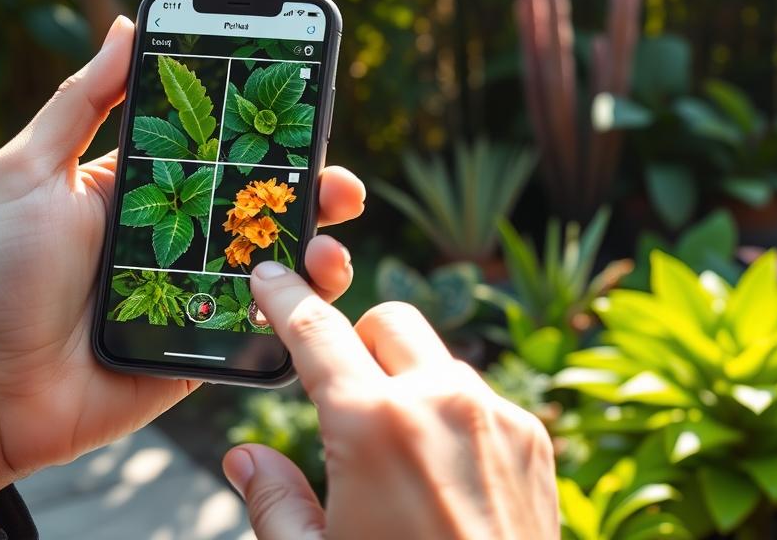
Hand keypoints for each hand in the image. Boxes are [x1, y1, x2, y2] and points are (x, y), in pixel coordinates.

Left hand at [0, 17, 365, 497]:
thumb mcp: (29, 173)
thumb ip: (82, 102)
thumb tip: (129, 25)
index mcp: (145, 185)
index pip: (220, 146)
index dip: (267, 128)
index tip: (308, 108)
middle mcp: (181, 234)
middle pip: (263, 202)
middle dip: (314, 188)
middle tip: (340, 186)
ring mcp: (198, 290)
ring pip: (279, 263)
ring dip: (318, 249)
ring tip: (328, 247)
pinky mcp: (207, 346)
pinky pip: (266, 326)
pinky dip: (298, 311)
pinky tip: (309, 295)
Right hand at [221, 262, 558, 539]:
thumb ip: (273, 501)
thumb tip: (244, 457)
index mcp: (373, 425)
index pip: (316, 332)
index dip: (285, 298)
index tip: (270, 275)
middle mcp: (440, 401)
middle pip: (388, 321)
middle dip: (359, 347)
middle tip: (345, 403)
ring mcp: (495, 415)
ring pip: (438, 361)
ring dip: (410, 385)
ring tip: (401, 461)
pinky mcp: (532, 438)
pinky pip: (480, 398)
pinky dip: (453, 417)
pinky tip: (447, 479)